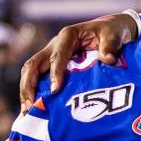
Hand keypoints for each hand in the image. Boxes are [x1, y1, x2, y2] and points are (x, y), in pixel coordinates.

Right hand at [19, 11, 138, 110]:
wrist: (112, 30)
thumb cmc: (112, 31)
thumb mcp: (114, 35)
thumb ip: (110, 46)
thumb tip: (108, 60)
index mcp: (68, 36)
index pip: (57, 56)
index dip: (54, 73)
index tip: (55, 90)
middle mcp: (55, 45)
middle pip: (34, 64)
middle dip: (29, 84)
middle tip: (30, 105)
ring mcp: (52, 55)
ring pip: (32, 71)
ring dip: (27, 90)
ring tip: (27, 111)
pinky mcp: (54, 65)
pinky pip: (39, 77)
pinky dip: (35, 92)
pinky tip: (34, 108)